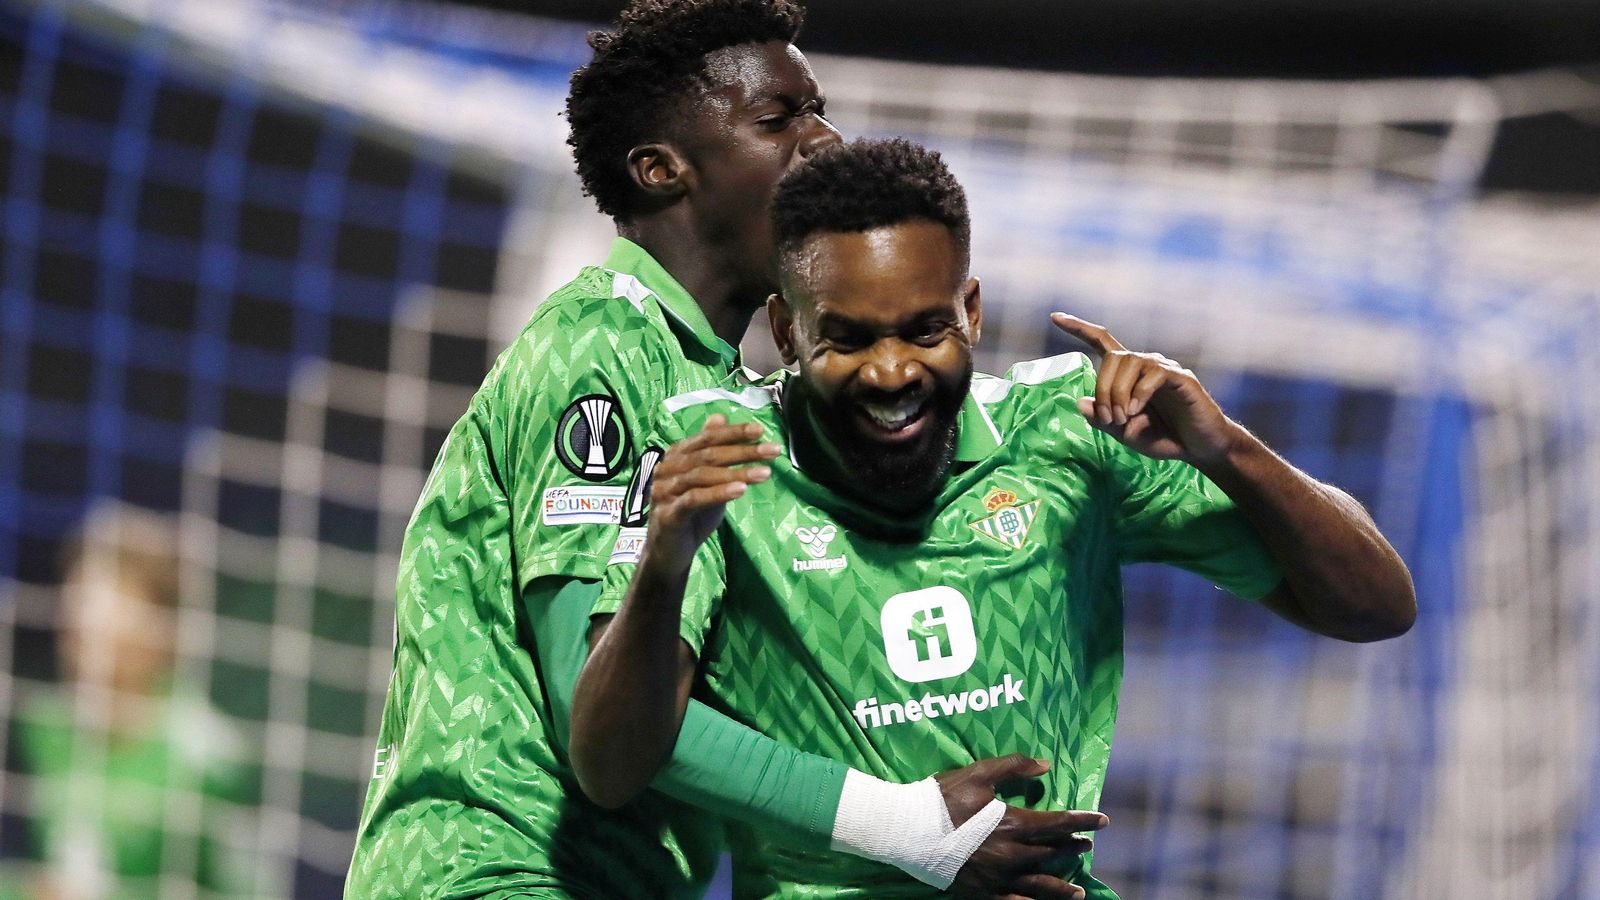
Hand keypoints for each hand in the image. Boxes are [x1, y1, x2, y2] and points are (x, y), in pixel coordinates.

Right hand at [641, 414, 779, 576]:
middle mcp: (666, 469)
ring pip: (703, 475)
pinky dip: (719, 493)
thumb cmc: (691, 514)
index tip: (761, 431)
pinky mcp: (668, 514)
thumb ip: (712, 451)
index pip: (707, 438)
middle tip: (773, 451)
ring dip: (737, 473)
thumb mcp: (706, 480)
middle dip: (743, 451)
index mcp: (675, 456)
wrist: (671, 552)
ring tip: (765, 473)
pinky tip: (741, 491)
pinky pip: (694, 499)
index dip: (734, 433)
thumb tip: (719, 416)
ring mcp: (664, 491)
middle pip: (708, 454)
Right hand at [938, 754, 1107, 899]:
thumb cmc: (942, 798)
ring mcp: (997, 877)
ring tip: (1078, 892)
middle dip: (1072, 848)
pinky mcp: (982, 890)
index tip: (1102, 820)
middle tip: (1086, 846)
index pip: (1058, 823)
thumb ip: (1014, 766)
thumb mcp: (978, 773)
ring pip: (1038, 885)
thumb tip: (1046, 766)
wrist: (907, 830)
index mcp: (1013, 824)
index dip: (1082, 820)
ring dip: (1061, 888)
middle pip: (1051, 852)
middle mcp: (1011, 854)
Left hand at [1050, 313, 1239, 465]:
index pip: (1102, 342)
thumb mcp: (1123, 433)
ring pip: (1130, 363)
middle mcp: (1145, 365)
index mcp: (1128, 375)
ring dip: (1118, 392)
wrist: (1199, 448)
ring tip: (1123, 418)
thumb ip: (1102, 419)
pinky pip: (1153, 374)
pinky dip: (1139, 393)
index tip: (1054, 317)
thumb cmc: (1162, 437)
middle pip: (1112, 358)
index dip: (1079, 328)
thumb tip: (1079, 401)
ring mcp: (1164, 369)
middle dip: (1103, 389)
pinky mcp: (1181, 378)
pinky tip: (1137, 410)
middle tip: (1110, 420)